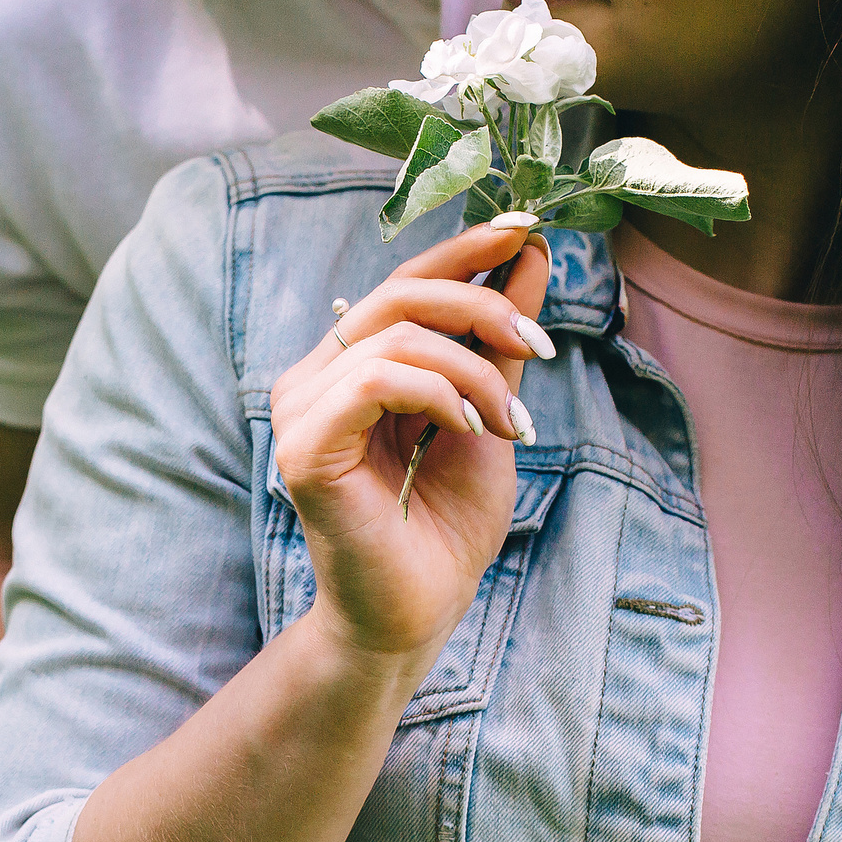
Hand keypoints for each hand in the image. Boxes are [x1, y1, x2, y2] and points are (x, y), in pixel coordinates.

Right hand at [267, 221, 554, 664]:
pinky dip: (439, 393)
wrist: (419, 613)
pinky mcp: (304, 447)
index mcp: (350, 367)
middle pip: (399, 293)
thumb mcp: (490, 410)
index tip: (527, 228)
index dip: (462, 248)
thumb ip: (500, 340)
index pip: (403, 282)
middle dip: (482, 306)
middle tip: (541, 345)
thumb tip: (532, 254)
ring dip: (474, 372)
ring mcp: (300, 411)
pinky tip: (471, 429)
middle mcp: (315, 379)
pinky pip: (377, 379)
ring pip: (397, 336)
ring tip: (512, 424)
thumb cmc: (446, 526)